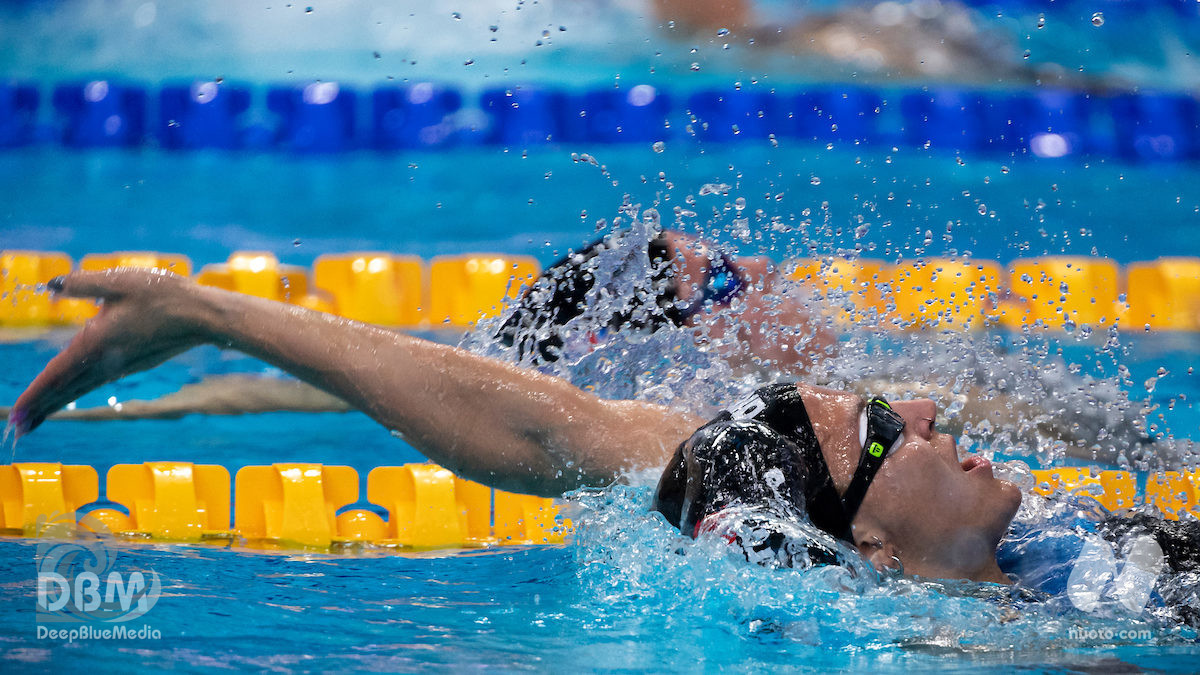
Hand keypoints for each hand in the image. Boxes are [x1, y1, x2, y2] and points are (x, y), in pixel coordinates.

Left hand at [9, 268, 207, 437]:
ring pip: (81, 388)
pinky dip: (77, 391)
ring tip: (37, 417)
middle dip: (39, 408)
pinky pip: (96, 381)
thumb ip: (82, 284)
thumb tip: (51, 286)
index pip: (55, 375)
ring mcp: (121, 365)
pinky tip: (74, 391)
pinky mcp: (134, 363)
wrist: (204, 317)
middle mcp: (105, 360)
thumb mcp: (119, 281)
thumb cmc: (164, 295)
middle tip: (17, 429)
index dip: (33, 396)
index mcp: (95, 342)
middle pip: (65, 390)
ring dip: (56, 404)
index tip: (14, 415)